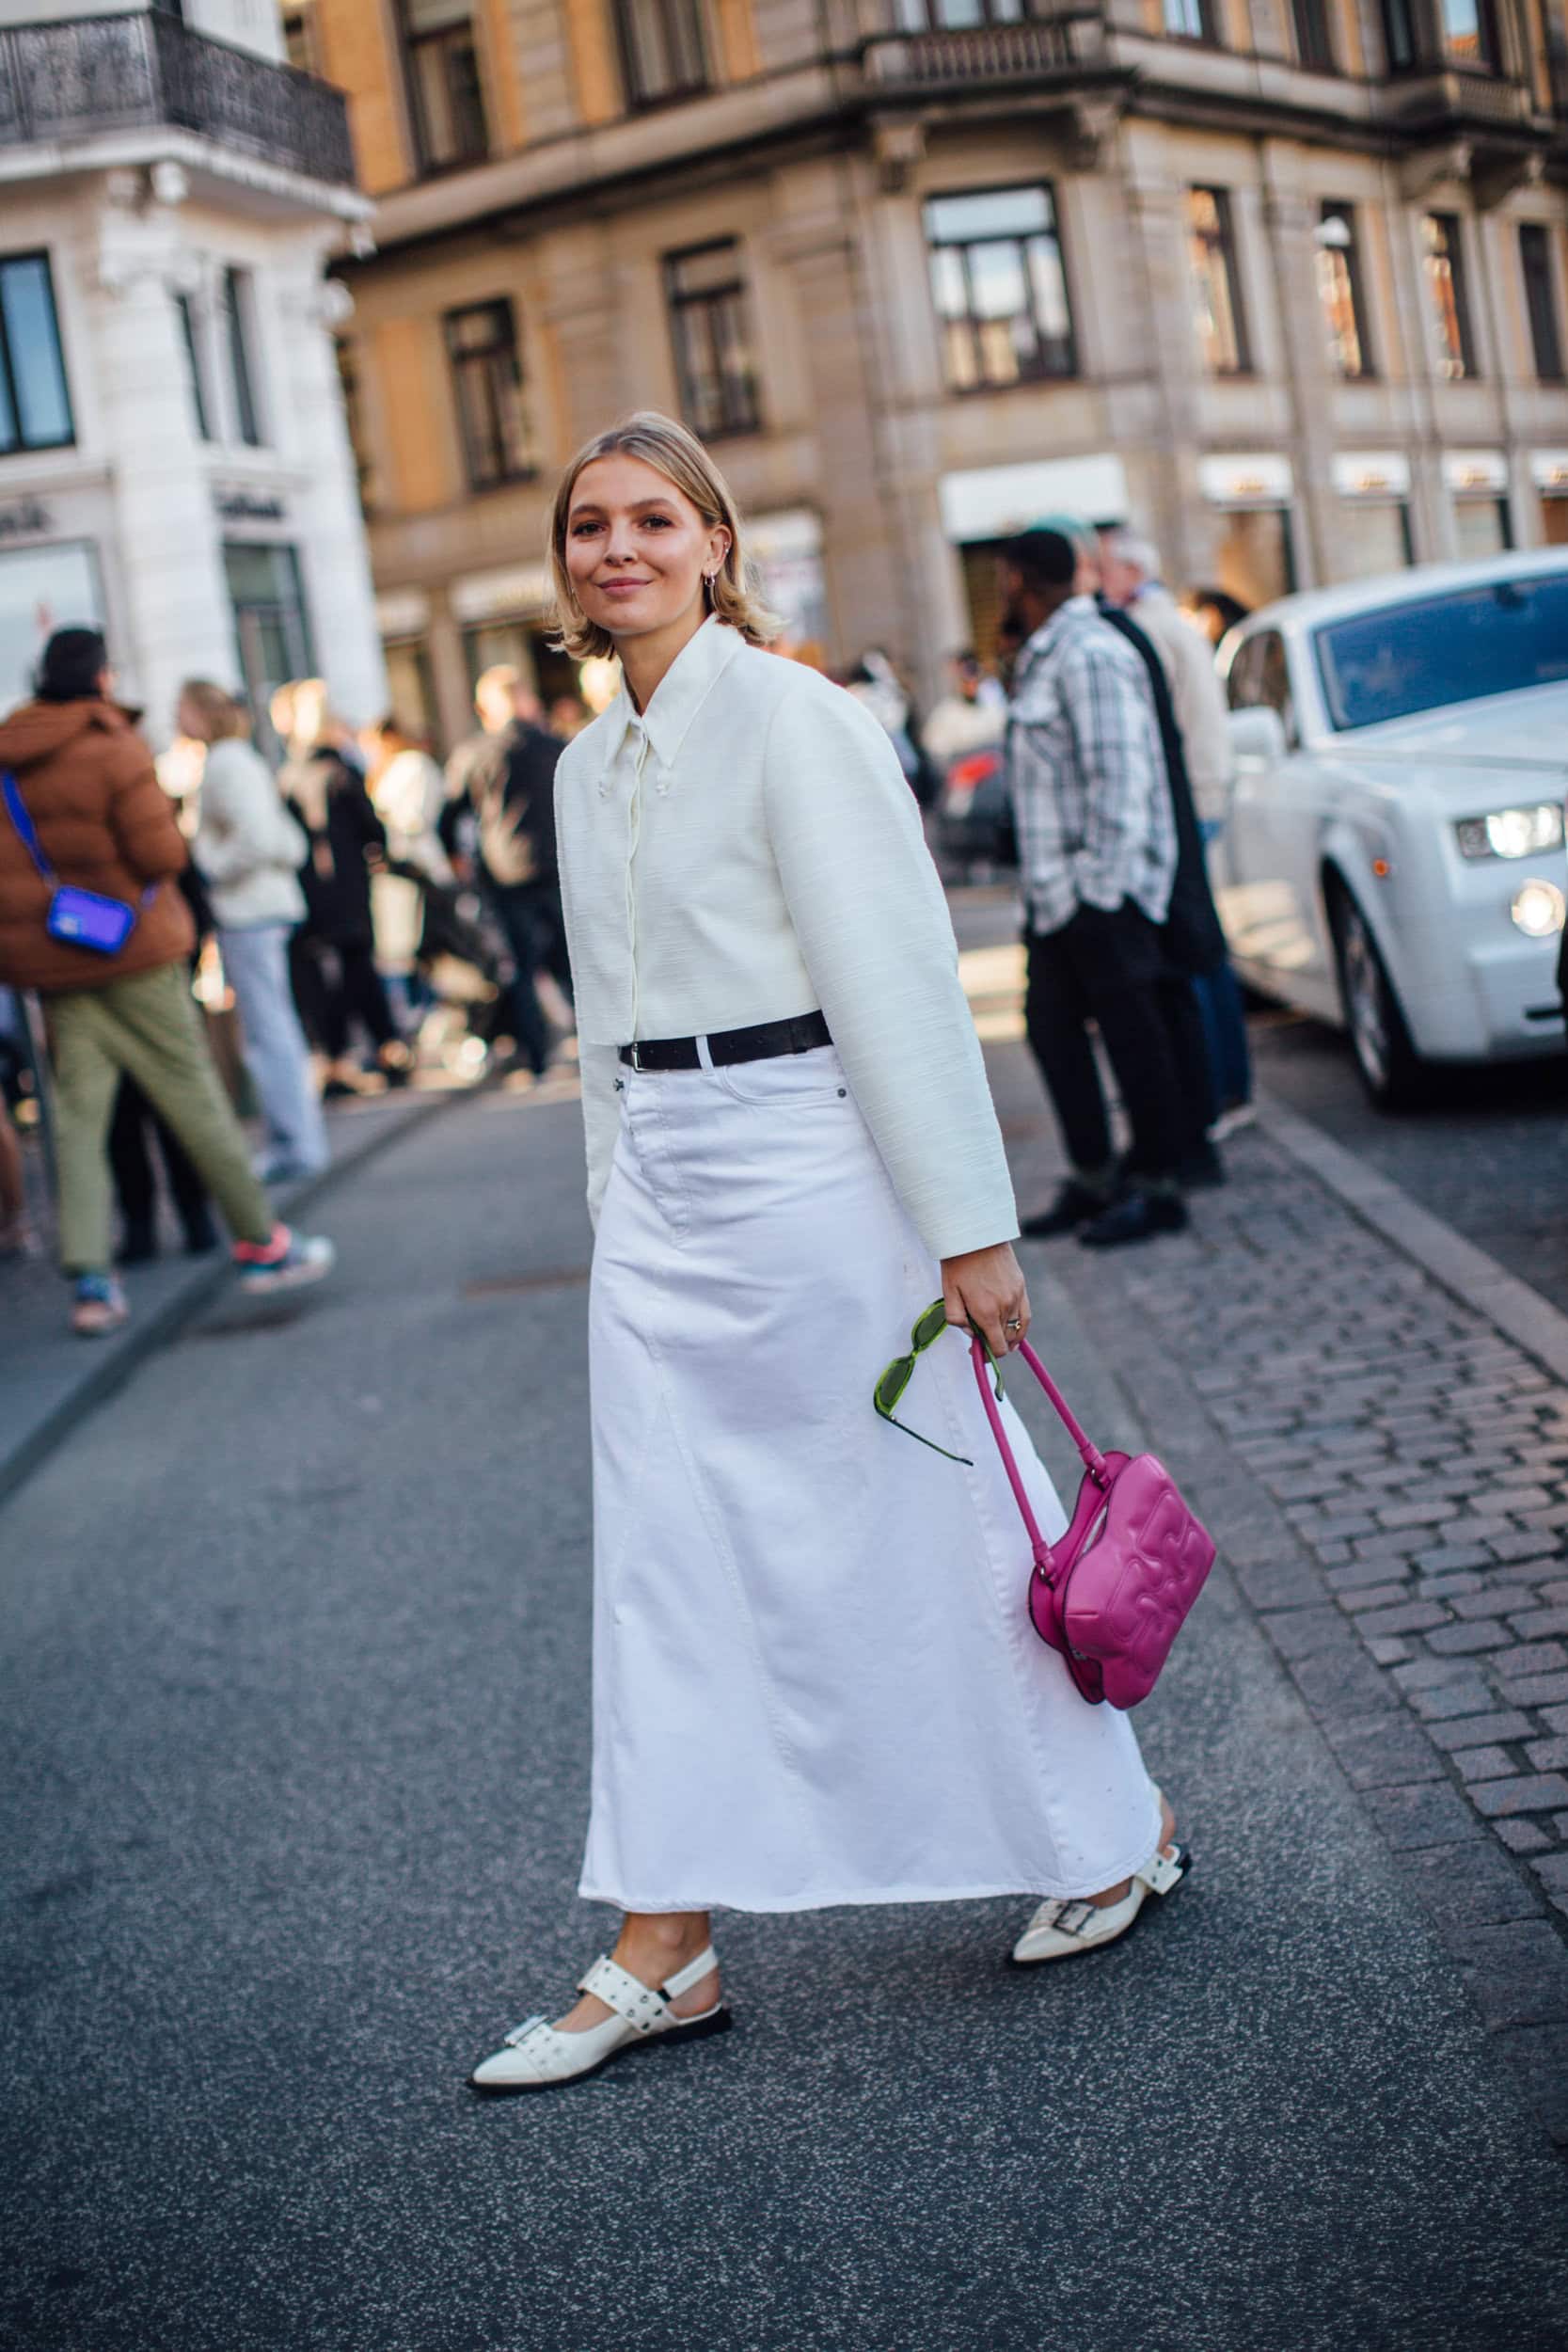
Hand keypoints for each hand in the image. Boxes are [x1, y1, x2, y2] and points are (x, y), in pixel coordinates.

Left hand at [941, 1242, 1029, 1358]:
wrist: (976, 1234)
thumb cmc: (958, 1263)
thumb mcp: (948, 1292)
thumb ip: (957, 1319)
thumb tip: (970, 1333)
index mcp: (986, 1312)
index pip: (998, 1347)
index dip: (988, 1354)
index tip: (978, 1351)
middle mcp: (1005, 1306)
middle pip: (1006, 1339)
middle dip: (994, 1342)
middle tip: (980, 1335)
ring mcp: (1017, 1296)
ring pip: (1017, 1329)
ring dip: (1007, 1335)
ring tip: (997, 1335)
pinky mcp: (1022, 1286)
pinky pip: (1025, 1315)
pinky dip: (1020, 1326)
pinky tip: (1013, 1329)